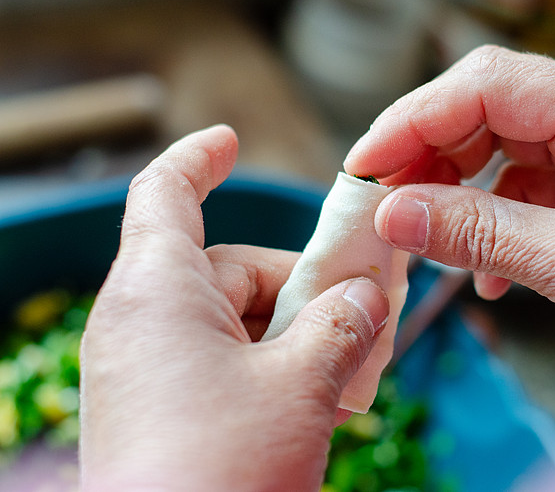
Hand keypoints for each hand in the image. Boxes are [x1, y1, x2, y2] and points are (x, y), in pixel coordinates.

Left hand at [80, 125, 389, 490]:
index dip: (199, 158)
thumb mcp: (301, 385)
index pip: (166, 193)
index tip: (229, 141)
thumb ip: (342, 324)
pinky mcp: (158, 411)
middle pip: (231, 268)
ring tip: (349, 371)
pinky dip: (271, 368)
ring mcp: (146, 370)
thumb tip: (367, 295)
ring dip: (297, 335)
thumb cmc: (219, 475)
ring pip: (234, 321)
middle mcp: (141, 323)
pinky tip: (317, 400)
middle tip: (364, 315)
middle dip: (303, 286)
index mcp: (157, 292)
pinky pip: (220, 363)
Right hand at [344, 46, 554, 420]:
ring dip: (455, 194)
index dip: (414, 120)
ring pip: (498, 150)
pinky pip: (523, 189)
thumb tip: (395, 213)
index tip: (364, 165)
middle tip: (382, 203)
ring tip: (422, 238)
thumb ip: (481, 234)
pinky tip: (486, 271)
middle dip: (427, 155)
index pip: (488, 85)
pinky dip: (492, 225)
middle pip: (487, 110)